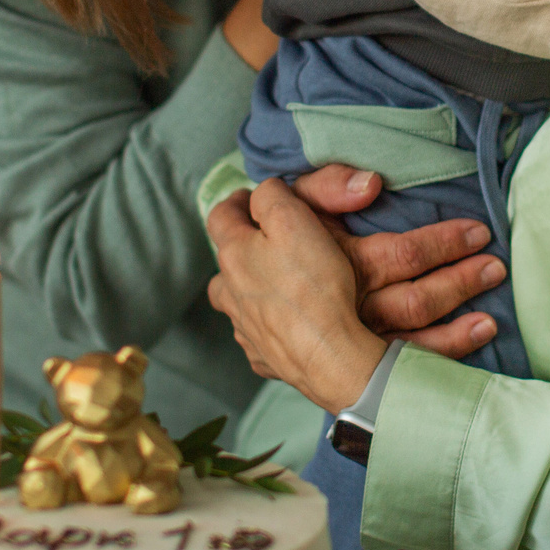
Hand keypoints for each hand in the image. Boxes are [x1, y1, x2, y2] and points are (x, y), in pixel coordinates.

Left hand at [206, 178, 391, 411]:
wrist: (329, 355)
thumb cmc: (313, 284)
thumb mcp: (293, 219)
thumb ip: (270, 197)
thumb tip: (260, 193)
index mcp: (234, 255)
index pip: (220, 216)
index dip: (235, 201)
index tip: (249, 197)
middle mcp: (231, 293)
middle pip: (224, 263)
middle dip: (241, 248)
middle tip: (265, 243)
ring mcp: (244, 329)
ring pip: (236, 302)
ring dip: (248, 290)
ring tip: (274, 286)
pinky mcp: (263, 356)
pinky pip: (258, 335)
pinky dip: (268, 326)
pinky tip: (289, 325)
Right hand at [285, 165, 503, 358]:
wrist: (244, 287)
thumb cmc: (278, 236)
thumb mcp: (296, 201)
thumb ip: (328, 185)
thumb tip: (373, 185)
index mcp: (337, 263)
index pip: (402, 256)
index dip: (443, 244)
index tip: (478, 233)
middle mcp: (344, 305)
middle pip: (414, 302)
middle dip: (459, 284)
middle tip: (496, 268)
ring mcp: (346, 339)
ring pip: (409, 340)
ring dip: (454, 330)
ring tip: (492, 317)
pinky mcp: (345, 362)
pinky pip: (398, 365)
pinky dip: (437, 355)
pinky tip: (471, 341)